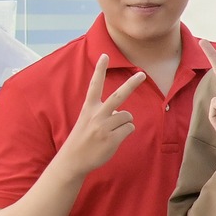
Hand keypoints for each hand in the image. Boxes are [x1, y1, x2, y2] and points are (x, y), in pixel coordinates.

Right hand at [53, 55, 146, 177]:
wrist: (73, 160)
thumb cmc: (82, 139)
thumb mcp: (87, 121)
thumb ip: (103, 114)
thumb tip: (121, 113)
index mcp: (88, 108)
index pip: (95, 85)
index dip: (100, 70)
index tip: (105, 55)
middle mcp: (96, 115)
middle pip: (118, 96)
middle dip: (131, 84)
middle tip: (142, 74)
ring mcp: (104, 127)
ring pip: (127, 116)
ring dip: (124, 123)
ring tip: (111, 132)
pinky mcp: (112, 139)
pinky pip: (129, 128)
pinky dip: (126, 132)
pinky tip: (114, 139)